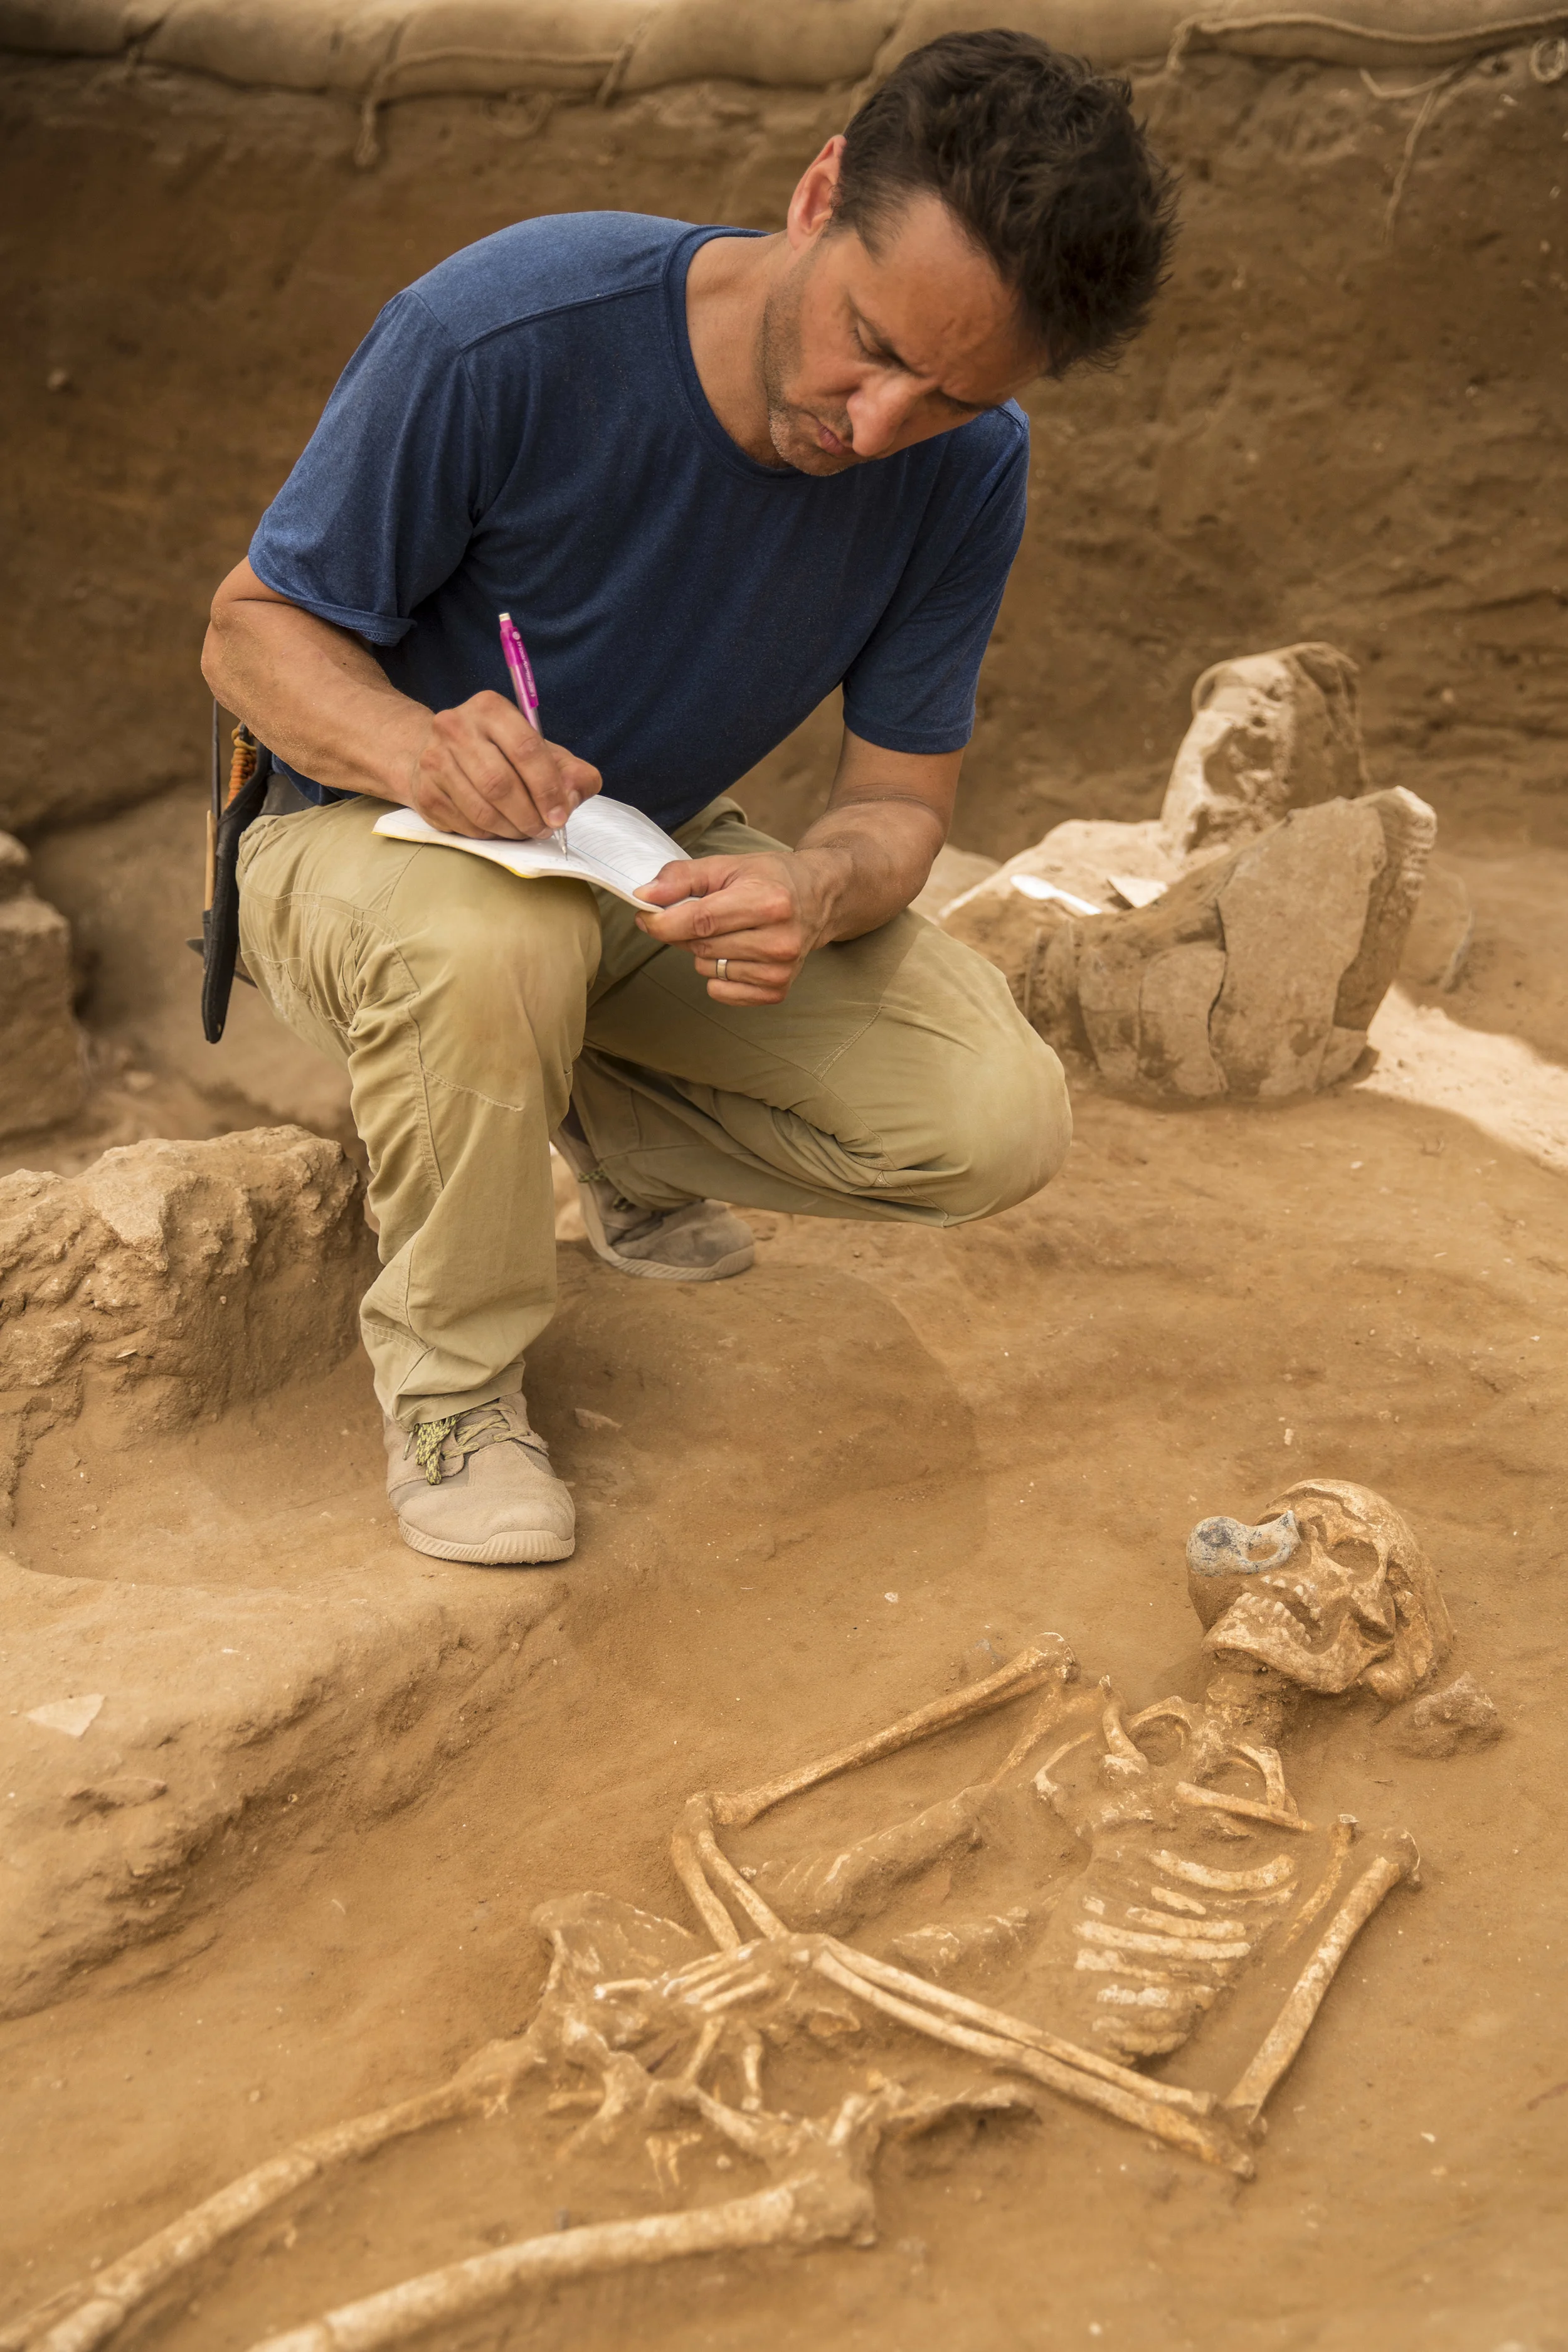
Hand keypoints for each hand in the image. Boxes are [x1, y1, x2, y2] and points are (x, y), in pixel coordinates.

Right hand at [405, 691, 600, 838]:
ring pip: (482, 810)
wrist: (438, 753)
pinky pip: (466, 824)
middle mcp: (456, 727)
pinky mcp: (425, 792)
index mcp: (490, 708)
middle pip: (500, 783)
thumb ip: (570, 771)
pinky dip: (490, 834)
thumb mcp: (542, 751)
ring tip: (525, 830)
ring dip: (511, 829)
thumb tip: (572, 796)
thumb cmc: (500, 753)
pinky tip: (499, 827)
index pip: (526, 748)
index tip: (559, 815)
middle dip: (529, 815)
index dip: (547, 788)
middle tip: (543, 828)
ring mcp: (434, 759)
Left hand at [634, 850, 837, 1003]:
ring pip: (708, 969)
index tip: (647, 916)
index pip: (700, 921)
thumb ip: (682, 878)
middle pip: (701, 946)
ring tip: (731, 932)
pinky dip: (718, 974)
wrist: (819, 898)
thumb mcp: (727, 866)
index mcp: (769, 901)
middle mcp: (780, 940)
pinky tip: (738, 953)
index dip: (663, 922)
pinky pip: (721, 991)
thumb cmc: (770, 879)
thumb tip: (644, 897)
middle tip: (701, 914)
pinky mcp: (778, 990)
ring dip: (705, 952)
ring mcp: (781, 969)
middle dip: (686, 931)